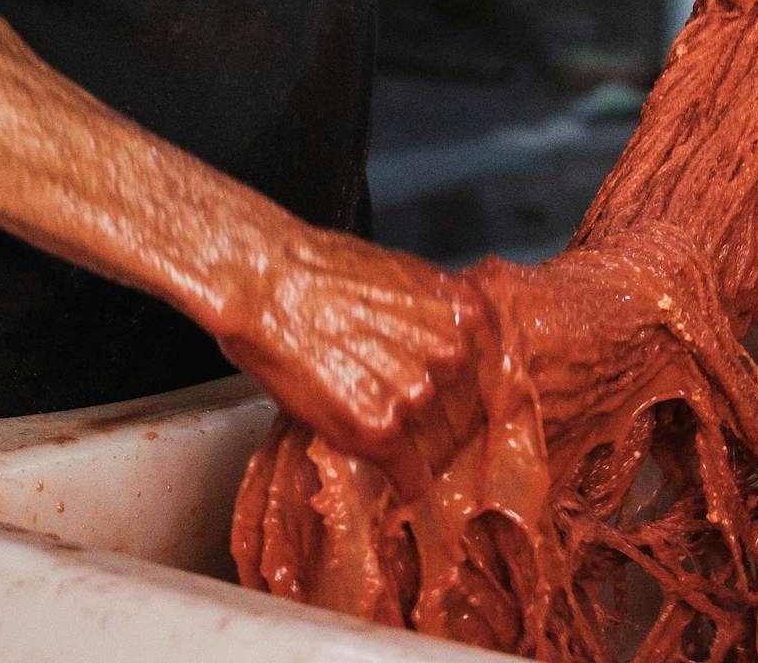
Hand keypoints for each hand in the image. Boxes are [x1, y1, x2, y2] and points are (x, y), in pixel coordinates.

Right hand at [213, 223, 484, 491]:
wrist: (267, 284)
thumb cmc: (322, 272)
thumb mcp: (405, 281)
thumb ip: (435, 321)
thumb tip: (445, 357)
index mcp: (468, 314)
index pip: (489, 379)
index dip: (468, 401)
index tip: (455, 415)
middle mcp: (454, 355)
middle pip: (469, 418)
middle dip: (446, 431)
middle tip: (422, 439)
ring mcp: (420, 394)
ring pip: (441, 452)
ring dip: (423, 458)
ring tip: (403, 457)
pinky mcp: (380, 430)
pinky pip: (410, 477)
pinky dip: (404, 485)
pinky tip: (397, 484)